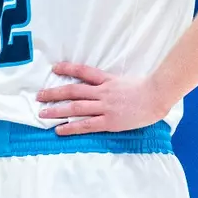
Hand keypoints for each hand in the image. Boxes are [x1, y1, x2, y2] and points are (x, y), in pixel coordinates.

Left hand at [37, 62, 170, 135]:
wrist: (158, 96)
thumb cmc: (148, 89)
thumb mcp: (128, 81)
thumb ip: (115, 83)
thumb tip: (106, 87)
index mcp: (108, 80)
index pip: (84, 72)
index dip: (68, 69)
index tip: (55, 68)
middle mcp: (103, 92)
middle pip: (73, 91)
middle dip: (54, 93)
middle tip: (39, 96)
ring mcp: (105, 107)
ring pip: (75, 107)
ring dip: (57, 110)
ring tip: (42, 113)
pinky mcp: (109, 121)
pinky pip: (86, 124)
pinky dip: (71, 126)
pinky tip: (59, 129)